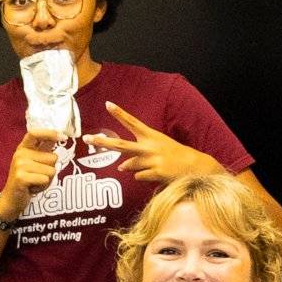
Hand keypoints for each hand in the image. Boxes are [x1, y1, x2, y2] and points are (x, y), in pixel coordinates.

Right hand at [0, 123, 67, 216]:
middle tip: (37, 176)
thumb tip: (59, 136)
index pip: (35, 134)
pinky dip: (43, 187)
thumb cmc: (26, 181)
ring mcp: (20, 165)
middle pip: (53, 157)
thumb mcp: (32, 162)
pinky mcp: (21, 177)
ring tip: (35, 182)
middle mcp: (20, 154)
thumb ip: (43, 151)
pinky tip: (32, 188)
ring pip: (51, 170)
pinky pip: (45, 179)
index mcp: (23, 148)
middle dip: (50, 169)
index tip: (62, 137)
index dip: (50, 133)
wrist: (11, 199)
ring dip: (47, 180)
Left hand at [91, 102, 208, 183]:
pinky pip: (138, 176)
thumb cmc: (173, 155)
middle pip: (121, 145)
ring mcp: (152, 159)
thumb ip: (137, 156)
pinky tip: (155, 173)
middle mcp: (149, 146)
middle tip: (86, 138)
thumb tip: (121, 167)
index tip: (108, 104)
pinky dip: (143, 176)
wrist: (194, 166)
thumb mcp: (157, 148)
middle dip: (103, 142)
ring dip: (134, 167)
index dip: (120, 113)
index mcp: (151, 135)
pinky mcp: (156, 172)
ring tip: (151, 164)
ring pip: (129, 166)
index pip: (132, 122)